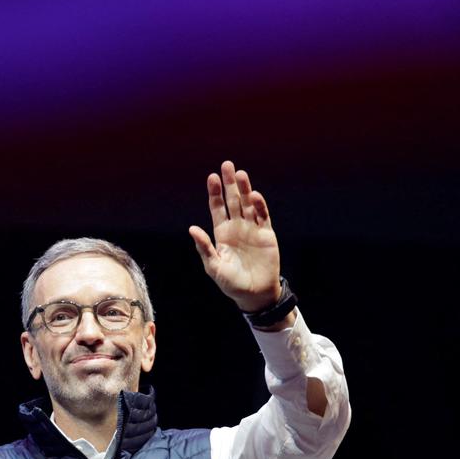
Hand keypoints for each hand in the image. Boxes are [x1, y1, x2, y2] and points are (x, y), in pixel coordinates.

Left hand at [189, 160, 282, 313]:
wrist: (254, 294)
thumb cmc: (231, 283)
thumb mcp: (214, 266)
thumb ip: (204, 247)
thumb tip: (192, 228)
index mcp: (222, 233)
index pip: (217, 207)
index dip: (215, 193)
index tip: (212, 177)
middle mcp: (237, 227)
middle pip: (233, 200)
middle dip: (230, 184)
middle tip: (227, 165)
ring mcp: (252, 229)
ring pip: (248, 204)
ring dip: (245, 189)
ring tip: (241, 174)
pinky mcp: (267, 234)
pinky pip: (263, 216)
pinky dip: (259, 206)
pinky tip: (254, 195)